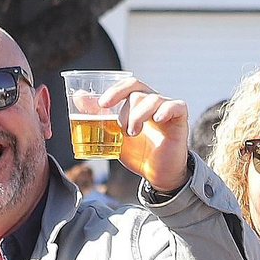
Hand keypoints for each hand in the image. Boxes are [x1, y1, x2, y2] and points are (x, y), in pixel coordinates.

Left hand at [97, 77, 189, 193]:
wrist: (157, 174)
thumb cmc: (138, 153)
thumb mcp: (113, 134)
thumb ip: (97, 116)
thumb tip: (79, 97)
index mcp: (138, 103)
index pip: (129, 85)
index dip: (116, 90)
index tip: (102, 104)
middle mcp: (153, 102)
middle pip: (138, 90)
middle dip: (123, 103)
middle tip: (115, 120)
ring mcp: (167, 110)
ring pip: (153, 99)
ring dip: (138, 115)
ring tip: (132, 133)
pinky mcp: (180, 121)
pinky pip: (177, 106)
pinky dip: (166, 109)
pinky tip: (158, 118)